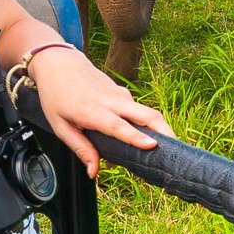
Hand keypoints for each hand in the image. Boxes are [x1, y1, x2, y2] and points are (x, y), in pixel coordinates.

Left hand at [25, 47, 169, 178]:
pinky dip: (143, 125)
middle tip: (177, 149)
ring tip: (160, 150)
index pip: (118, 126)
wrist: (59, 62)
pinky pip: (137, 110)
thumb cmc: (56, 95)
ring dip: (157, 130)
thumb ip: (80, 148)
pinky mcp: (123, 93)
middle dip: (165, 130)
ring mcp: (119, 95)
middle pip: (146, 114)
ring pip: (146, 112)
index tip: (153, 145)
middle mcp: (111, 101)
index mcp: (91, 111)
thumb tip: (94, 171)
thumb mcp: (60, 126)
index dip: (136, 137)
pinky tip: (140, 138)